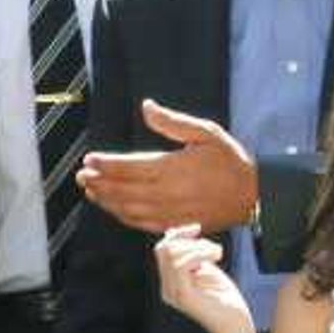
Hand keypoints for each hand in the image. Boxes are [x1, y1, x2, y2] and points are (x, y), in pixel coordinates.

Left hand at [76, 100, 260, 233]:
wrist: (251, 196)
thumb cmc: (229, 161)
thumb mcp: (206, 132)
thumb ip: (173, 122)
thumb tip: (147, 107)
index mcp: (172, 168)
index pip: (129, 167)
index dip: (106, 164)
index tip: (89, 159)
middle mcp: (166, 193)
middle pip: (122, 190)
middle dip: (99, 182)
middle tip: (81, 175)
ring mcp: (168, 213)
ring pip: (127, 209)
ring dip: (106, 200)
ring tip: (90, 190)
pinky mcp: (173, 225)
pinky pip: (140, 223)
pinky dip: (122, 216)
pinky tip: (112, 208)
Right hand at [153, 227, 254, 332]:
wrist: (235, 324)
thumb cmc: (225, 299)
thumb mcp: (206, 270)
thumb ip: (193, 255)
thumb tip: (182, 232)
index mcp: (170, 282)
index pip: (162, 250)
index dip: (177, 234)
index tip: (197, 229)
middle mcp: (167, 288)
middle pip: (164, 249)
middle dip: (189, 241)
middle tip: (213, 250)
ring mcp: (173, 293)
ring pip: (172, 254)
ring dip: (199, 247)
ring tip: (217, 254)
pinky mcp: (183, 296)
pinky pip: (181, 265)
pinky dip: (200, 254)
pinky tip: (216, 257)